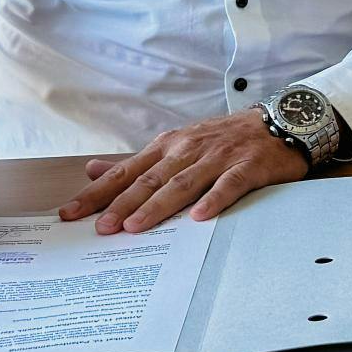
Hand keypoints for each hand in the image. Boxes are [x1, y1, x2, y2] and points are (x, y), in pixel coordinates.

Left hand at [59, 110, 309, 233]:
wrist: (280, 122)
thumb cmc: (225, 138)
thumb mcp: (178, 143)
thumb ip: (137, 163)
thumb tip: (92, 170)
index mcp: (169, 146)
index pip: (127, 172)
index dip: (98, 193)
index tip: (71, 214)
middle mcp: (189, 149)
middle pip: (150, 180)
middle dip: (123, 204)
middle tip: (101, 228)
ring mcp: (219, 157)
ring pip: (183, 183)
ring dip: (158, 205)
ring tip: (136, 226)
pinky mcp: (248, 166)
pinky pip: (229, 185)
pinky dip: (213, 199)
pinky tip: (199, 217)